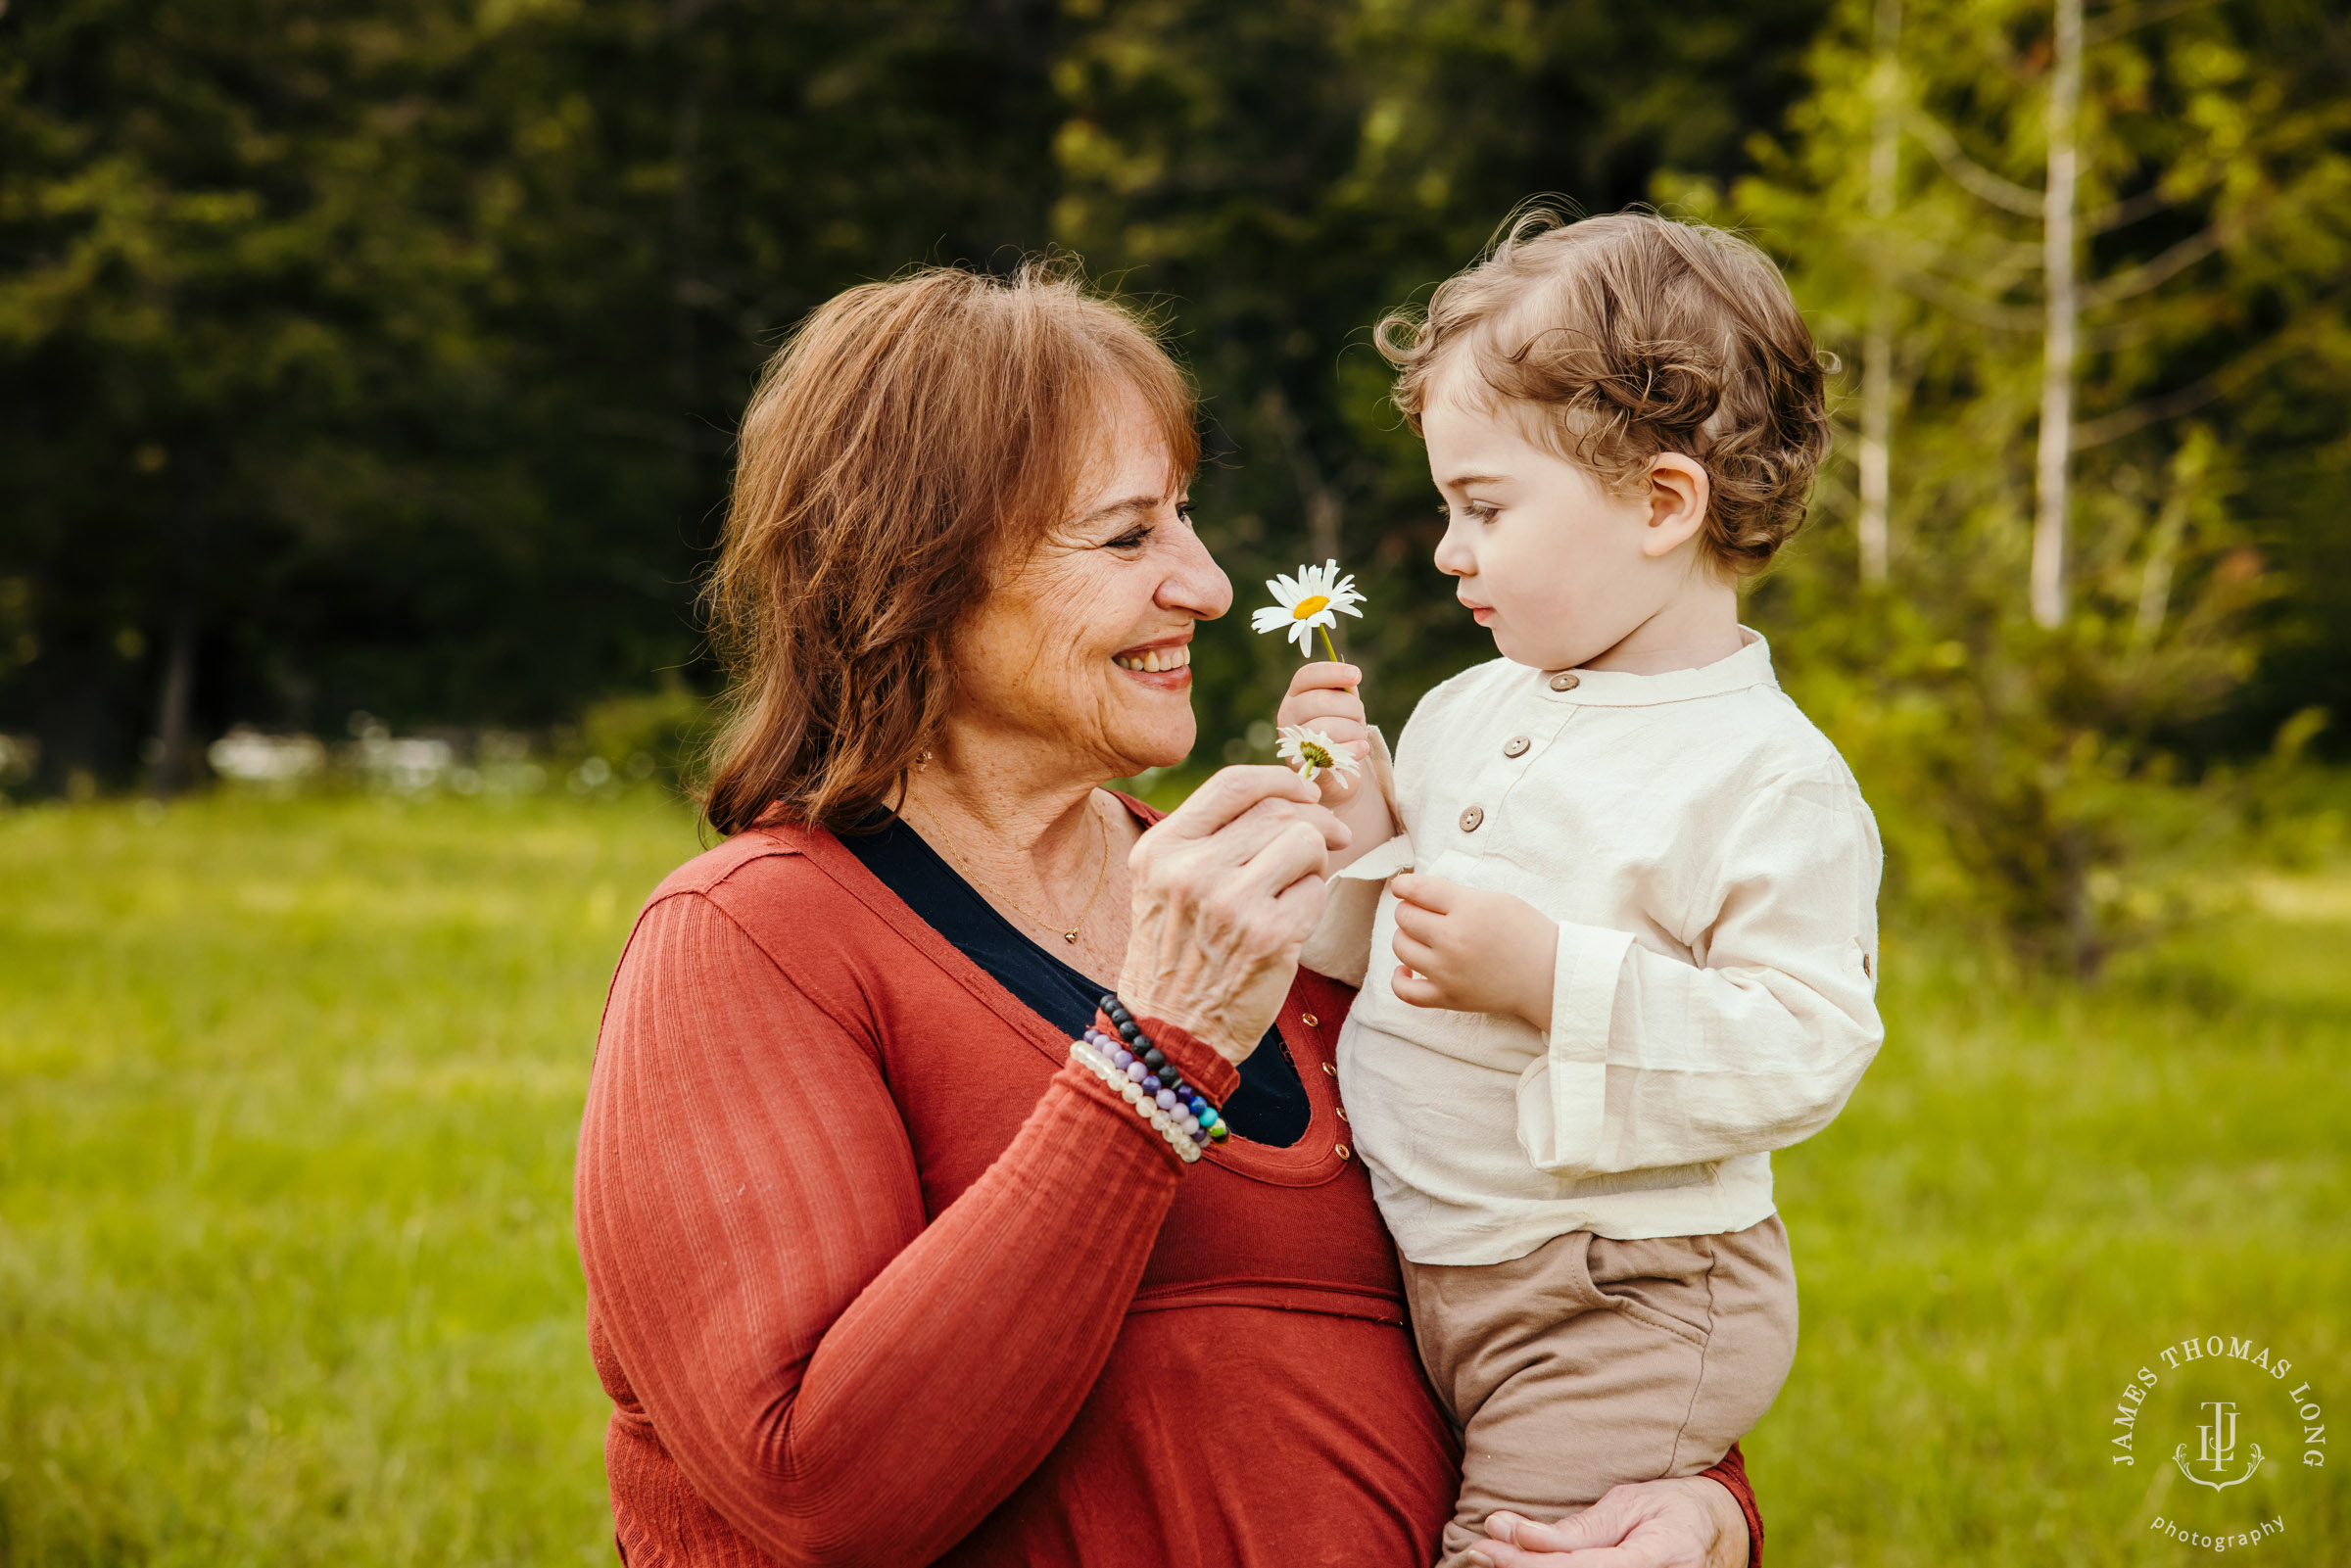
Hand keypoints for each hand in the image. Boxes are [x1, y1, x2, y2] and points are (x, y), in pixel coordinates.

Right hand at [1116, 765, 1349, 1062]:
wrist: (1167, 1034)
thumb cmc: (1174, 956)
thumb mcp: (1163, 886)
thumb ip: (1207, 839)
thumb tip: (1287, 797)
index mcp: (1161, 849)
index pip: (1233, 784)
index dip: (1281, 779)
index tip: (1306, 792)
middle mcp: (1191, 870)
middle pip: (1279, 811)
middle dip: (1315, 822)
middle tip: (1329, 841)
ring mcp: (1231, 903)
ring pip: (1305, 842)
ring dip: (1315, 861)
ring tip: (1298, 886)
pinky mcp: (1268, 937)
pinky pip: (1316, 891)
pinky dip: (1312, 902)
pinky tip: (1290, 923)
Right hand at [1275, 662, 1368, 802]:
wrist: (1338, 772)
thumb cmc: (1341, 730)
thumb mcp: (1342, 705)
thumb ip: (1344, 689)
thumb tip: (1350, 678)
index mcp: (1296, 695)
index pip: (1307, 676)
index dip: (1332, 672)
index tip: (1357, 675)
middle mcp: (1288, 715)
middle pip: (1321, 701)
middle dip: (1351, 708)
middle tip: (1359, 717)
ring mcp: (1293, 741)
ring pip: (1328, 727)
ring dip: (1354, 731)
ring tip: (1358, 737)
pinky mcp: (1305, 766)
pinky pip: (1332, 754)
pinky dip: (1353, 749)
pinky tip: (1361, 749)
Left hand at [1389, 873, 1557, 1032]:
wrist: (1549, 976)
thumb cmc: (1527, 933)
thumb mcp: (1497, 900)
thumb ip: (1457, 896)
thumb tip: (1420, 894)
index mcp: (1468, 909)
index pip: (1418, 890)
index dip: (1404, 885)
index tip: (1402, 886)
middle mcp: (1453, 939)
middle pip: (1405, 917)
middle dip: (1409, 910)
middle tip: (1421, 912)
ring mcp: (1447, 971)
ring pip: (1401, 948)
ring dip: (1405, 938)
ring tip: (1420, 937)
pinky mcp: (1448, 997)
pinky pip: (1406, 992)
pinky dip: (1399, 980)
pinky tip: (1405, 970)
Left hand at [1466, 1476, 1751, 1567]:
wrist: (1710, 1534)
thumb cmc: (1668, 1511)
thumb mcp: (1628, 1505)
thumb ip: (1576, 1530)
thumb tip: (1511, 1532)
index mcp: (1660, 1556)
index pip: (1580, 1567)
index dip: (1528, 1560)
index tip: (1485, 1543)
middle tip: (1480, 1551)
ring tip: (1495, 1558)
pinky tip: (1522, 1566)